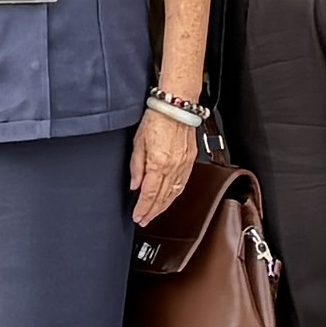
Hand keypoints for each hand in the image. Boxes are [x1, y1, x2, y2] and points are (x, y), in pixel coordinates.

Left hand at [128, 104, 196, 220]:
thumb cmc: (157, 118)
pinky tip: (170, 198)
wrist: (177, 106)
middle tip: (144, 220)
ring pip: (174, 193)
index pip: (149, 193)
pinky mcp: (190, 160)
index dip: (143, 208)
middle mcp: (173, 167)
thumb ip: (136, 166)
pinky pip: (183, 184)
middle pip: (162, 197)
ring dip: (164, 206)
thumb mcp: (138, 141)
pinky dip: (175, 195)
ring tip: (155, 213)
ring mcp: (184, 165)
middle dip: (152, 211)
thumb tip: (135, 185)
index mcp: (158, 163)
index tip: (138, 217)